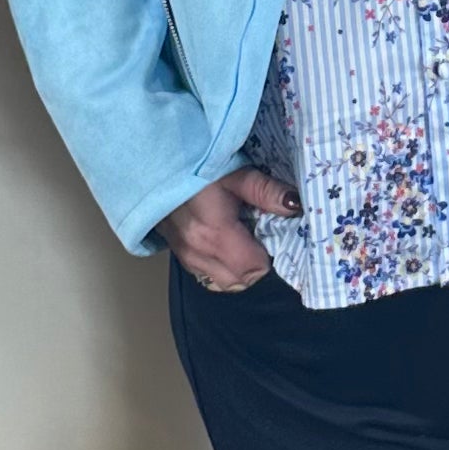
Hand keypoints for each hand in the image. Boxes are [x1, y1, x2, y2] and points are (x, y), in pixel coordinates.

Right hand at [156, 166, 300, 288]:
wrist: (151, 167)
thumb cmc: (195, 167)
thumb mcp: (234, 174)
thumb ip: (266, 192)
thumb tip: (296, 206)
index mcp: (215, 235)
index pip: (255, 269)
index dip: (268, 254)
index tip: (269, 234)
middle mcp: (199, 254)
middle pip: (242, 281)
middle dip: (255, 264)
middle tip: (257, 235)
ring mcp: (187, 258)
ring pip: (226, 282)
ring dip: (239, 267)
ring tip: (241, 239)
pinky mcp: (181, 257)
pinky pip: (210, 276)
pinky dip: (222, 266)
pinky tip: (224, 243)